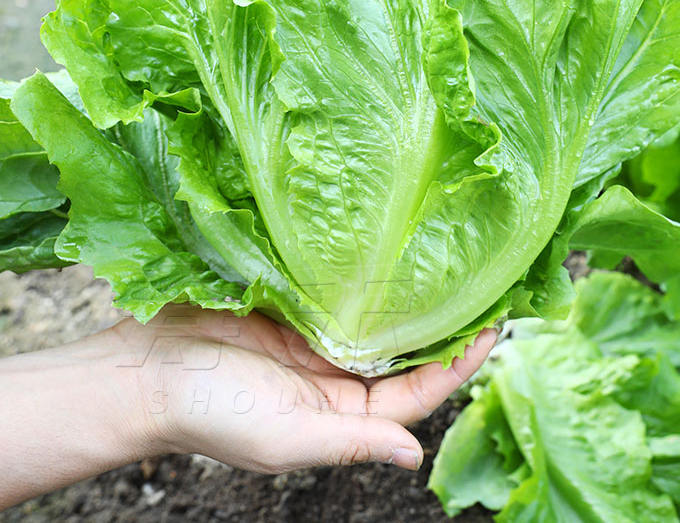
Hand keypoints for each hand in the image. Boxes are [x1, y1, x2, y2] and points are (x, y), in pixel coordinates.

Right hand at [113, 306, 496, 472]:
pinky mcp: (296, 309)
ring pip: (378, 323)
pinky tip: (395, 260)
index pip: (414, 394)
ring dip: (412, 304)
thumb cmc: (210, 412)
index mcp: (341, 417)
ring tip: (452, 273)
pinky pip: (343, 296)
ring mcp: (317, 341)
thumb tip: (414, 457)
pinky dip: (371, 283)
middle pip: (403, 356)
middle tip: (485, 293)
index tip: (493, 332)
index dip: (455, 367)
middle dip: (443, 330)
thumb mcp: (284, 437)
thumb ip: (350, 444)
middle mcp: (337, 379)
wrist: (147, 371)